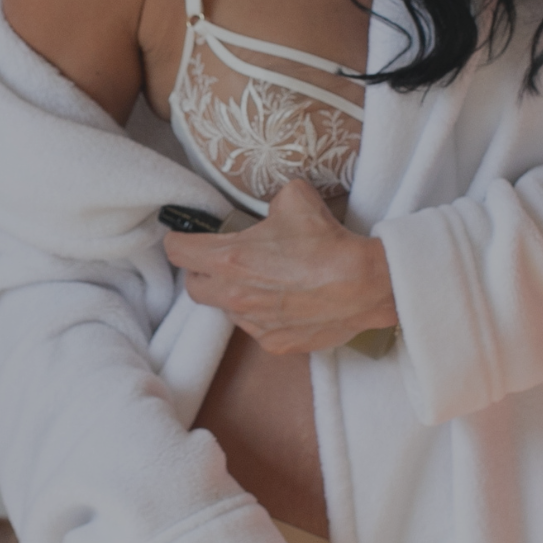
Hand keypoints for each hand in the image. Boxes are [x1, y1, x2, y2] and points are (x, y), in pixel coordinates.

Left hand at [162, 179, 398, 355]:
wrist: (365, 284)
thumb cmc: (327, 242)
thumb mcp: (294, 199)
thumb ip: (270, 202)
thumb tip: (270, 209)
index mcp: (229, 259)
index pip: (178, 252)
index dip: (177, 240)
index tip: (183, 237)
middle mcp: (235, 296)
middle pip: (194, 287)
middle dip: (201, 272)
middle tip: (220, 260)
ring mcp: (254, 324)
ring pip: (227, 310)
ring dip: (235, 295)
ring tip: (262, 280)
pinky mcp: (275, 343)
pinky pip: (257, 328)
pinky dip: (263, 315)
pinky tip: (285, 301)